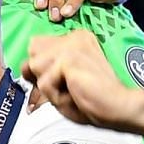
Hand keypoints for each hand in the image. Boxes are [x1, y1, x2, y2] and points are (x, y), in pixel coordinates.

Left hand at [20, 31, 141, 128]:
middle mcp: (73, 37)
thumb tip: (24, 66)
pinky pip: (43, 82)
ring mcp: (71, 45)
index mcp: (76, 39)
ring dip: (49, 89)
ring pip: (34, 68)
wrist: (119, 107)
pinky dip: (55, 96)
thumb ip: (44, 69)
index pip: (37, 46)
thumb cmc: (94, 99)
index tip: (63, 81)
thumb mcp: (64, 81)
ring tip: (72, 92)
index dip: (42, 68)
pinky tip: (75, 94)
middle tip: (68, 88)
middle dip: (42, 76)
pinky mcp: (68, 59)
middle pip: (32, 53)